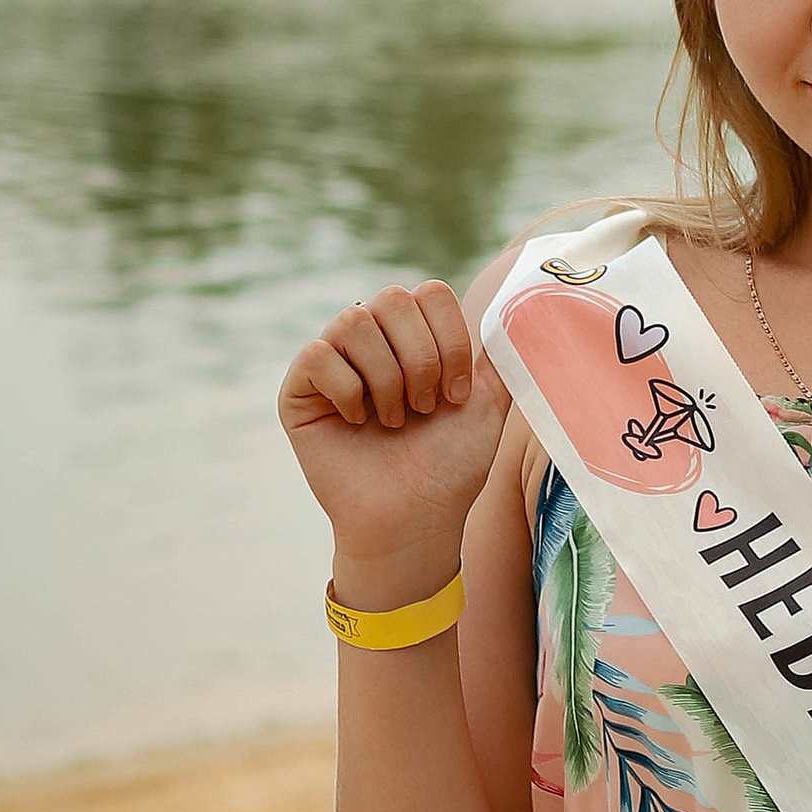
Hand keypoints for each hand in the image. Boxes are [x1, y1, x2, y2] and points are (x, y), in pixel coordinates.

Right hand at [277, 277, 510, 589]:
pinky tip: (357, 423)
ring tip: (394, 421)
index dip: (449, 340)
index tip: (457, 395)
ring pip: (354, 321)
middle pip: (393, 299)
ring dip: (387, 378)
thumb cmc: (449, 465)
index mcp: (414, 335)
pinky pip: (317, 355)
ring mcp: (332, 361)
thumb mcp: (489, 402)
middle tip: (425, 409)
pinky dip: (347, 391)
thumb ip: (498, 352)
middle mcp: (371, 339)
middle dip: (420, 359)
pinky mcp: (299, 390)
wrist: (415, 518)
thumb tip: (513, 307)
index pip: (430, 292)